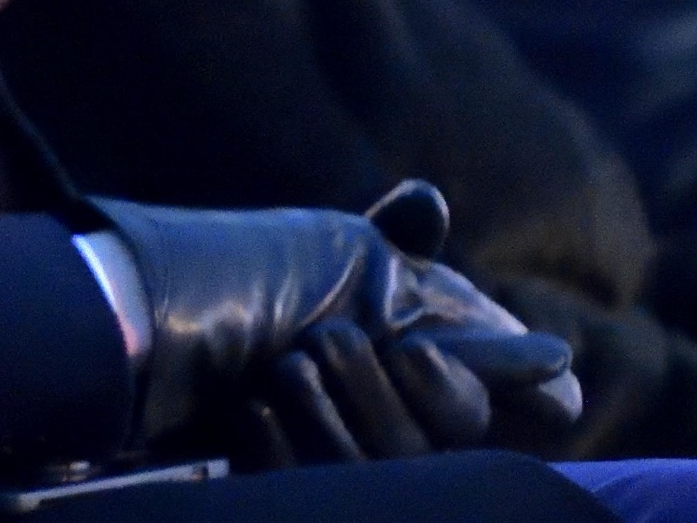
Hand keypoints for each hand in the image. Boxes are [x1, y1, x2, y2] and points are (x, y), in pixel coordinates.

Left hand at [92, 190, 579, 460]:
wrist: (149, 332)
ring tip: (282, 365)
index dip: (515, 385)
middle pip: (461, 442)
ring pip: (398, 470)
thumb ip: (396, 240)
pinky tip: (250, 406)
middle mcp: (420, 419)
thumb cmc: (248, 286)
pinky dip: (284, 448)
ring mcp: (365, 465)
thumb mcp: (329, 254)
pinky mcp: (309, 495)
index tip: (418, 351)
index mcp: (447, 361)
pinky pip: (322, 491)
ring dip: (334, 414)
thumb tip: (428, 203)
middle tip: (329, 339)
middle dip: (392, 392)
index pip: (547, 402)